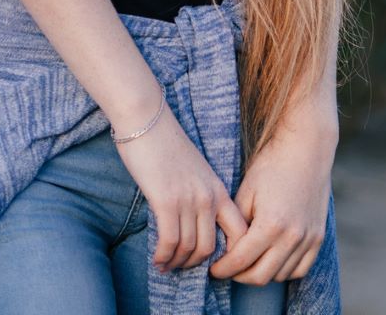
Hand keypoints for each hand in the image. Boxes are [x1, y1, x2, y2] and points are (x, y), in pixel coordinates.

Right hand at [113, 100, 247, 273]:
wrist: (146, 118)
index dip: (231, 256)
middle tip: (181, 267)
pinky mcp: (167, 201)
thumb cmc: (164, 143)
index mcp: (218, 189)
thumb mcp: (193, 170)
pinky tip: (157, 260)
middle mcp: (208, 198)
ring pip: (189, 248)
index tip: (212, 264)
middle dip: (195, 264)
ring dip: (176, 263)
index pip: (239, 233)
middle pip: (210, 248)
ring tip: (166, 265)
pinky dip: (163, 257)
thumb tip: (192, 222)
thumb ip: (198, 194)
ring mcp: (189, 200)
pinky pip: (170, 242)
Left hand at [208, 108, 336, 284]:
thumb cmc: (271, 166)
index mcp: (271, 224)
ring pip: (280, 275)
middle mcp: (292, 236)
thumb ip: (236, 224)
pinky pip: (300, 270)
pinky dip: (283, 270)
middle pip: (260, 276)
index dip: (223, 269)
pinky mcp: (318, 238)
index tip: (213, 269)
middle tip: (226, 269)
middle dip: (238, 276)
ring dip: (261, 274)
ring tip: (246, 263)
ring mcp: (308, 239)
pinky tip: (270, 260)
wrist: (306, 150)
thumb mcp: (246, 192)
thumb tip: (225, 248)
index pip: (241, 261)